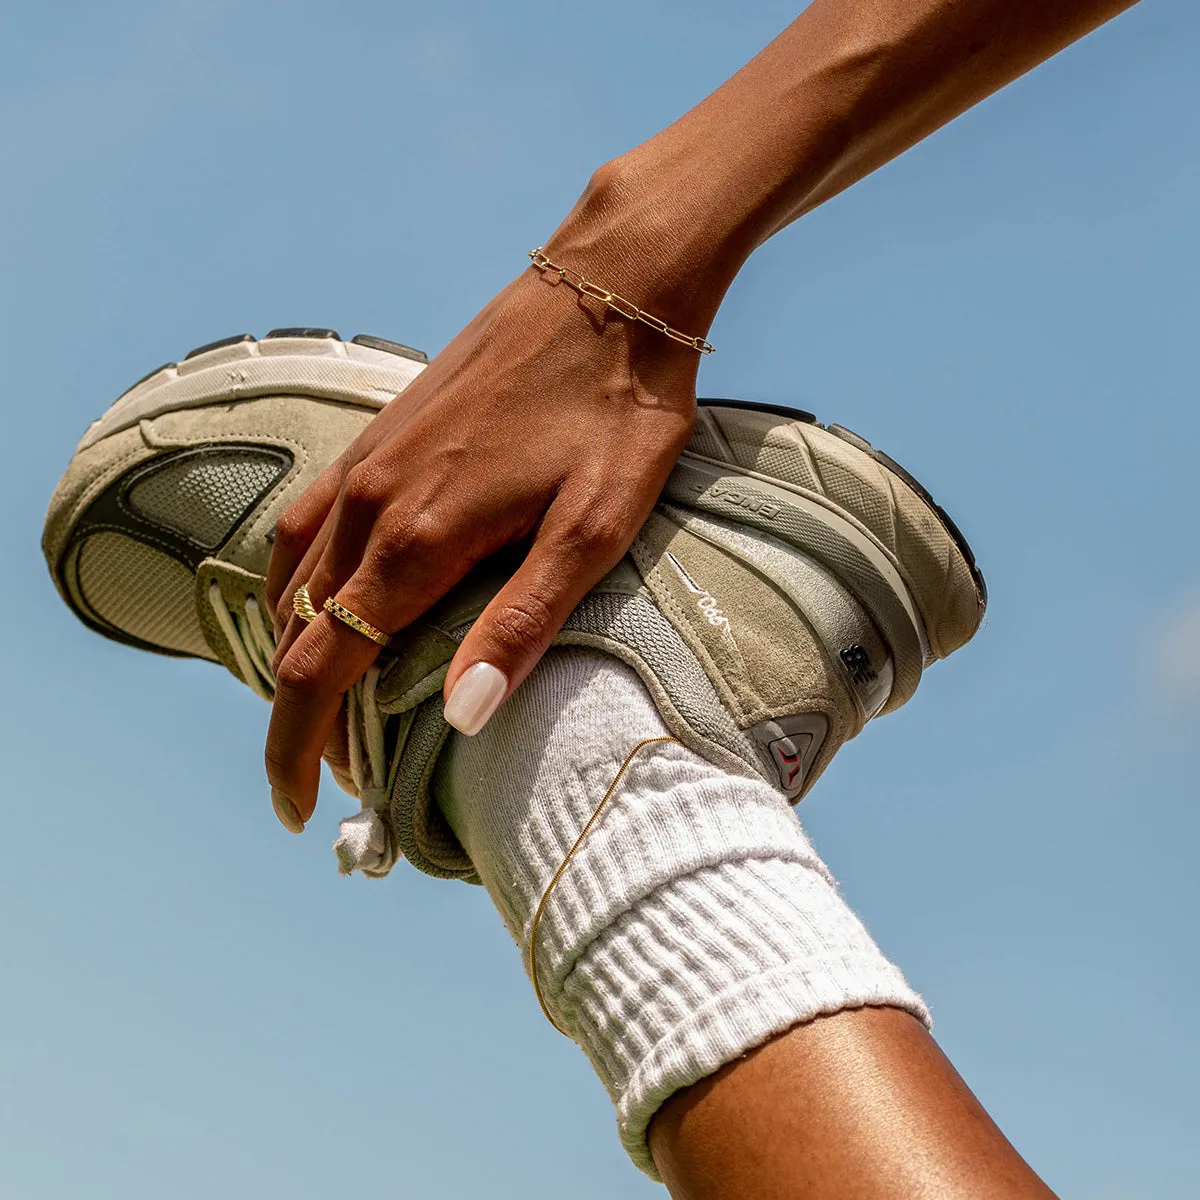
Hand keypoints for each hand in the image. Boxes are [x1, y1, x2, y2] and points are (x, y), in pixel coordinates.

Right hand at [262, 168, 714, 829]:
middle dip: (303, 716)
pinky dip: (298, 585)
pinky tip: (324, 599)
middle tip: (342, 777)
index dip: (297, 749)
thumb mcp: (594, 526)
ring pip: (292, 581)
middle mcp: (370, 502)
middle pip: (297, 635)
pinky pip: (308, 525)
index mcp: (416, 538)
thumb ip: (522, 621)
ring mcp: (368, 460)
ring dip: (297, 653)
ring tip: (327, 706)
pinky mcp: (382, 433)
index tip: (298, 809)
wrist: (610, 283)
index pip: (320, 668)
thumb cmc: (619, 410)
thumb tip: (462, 718)